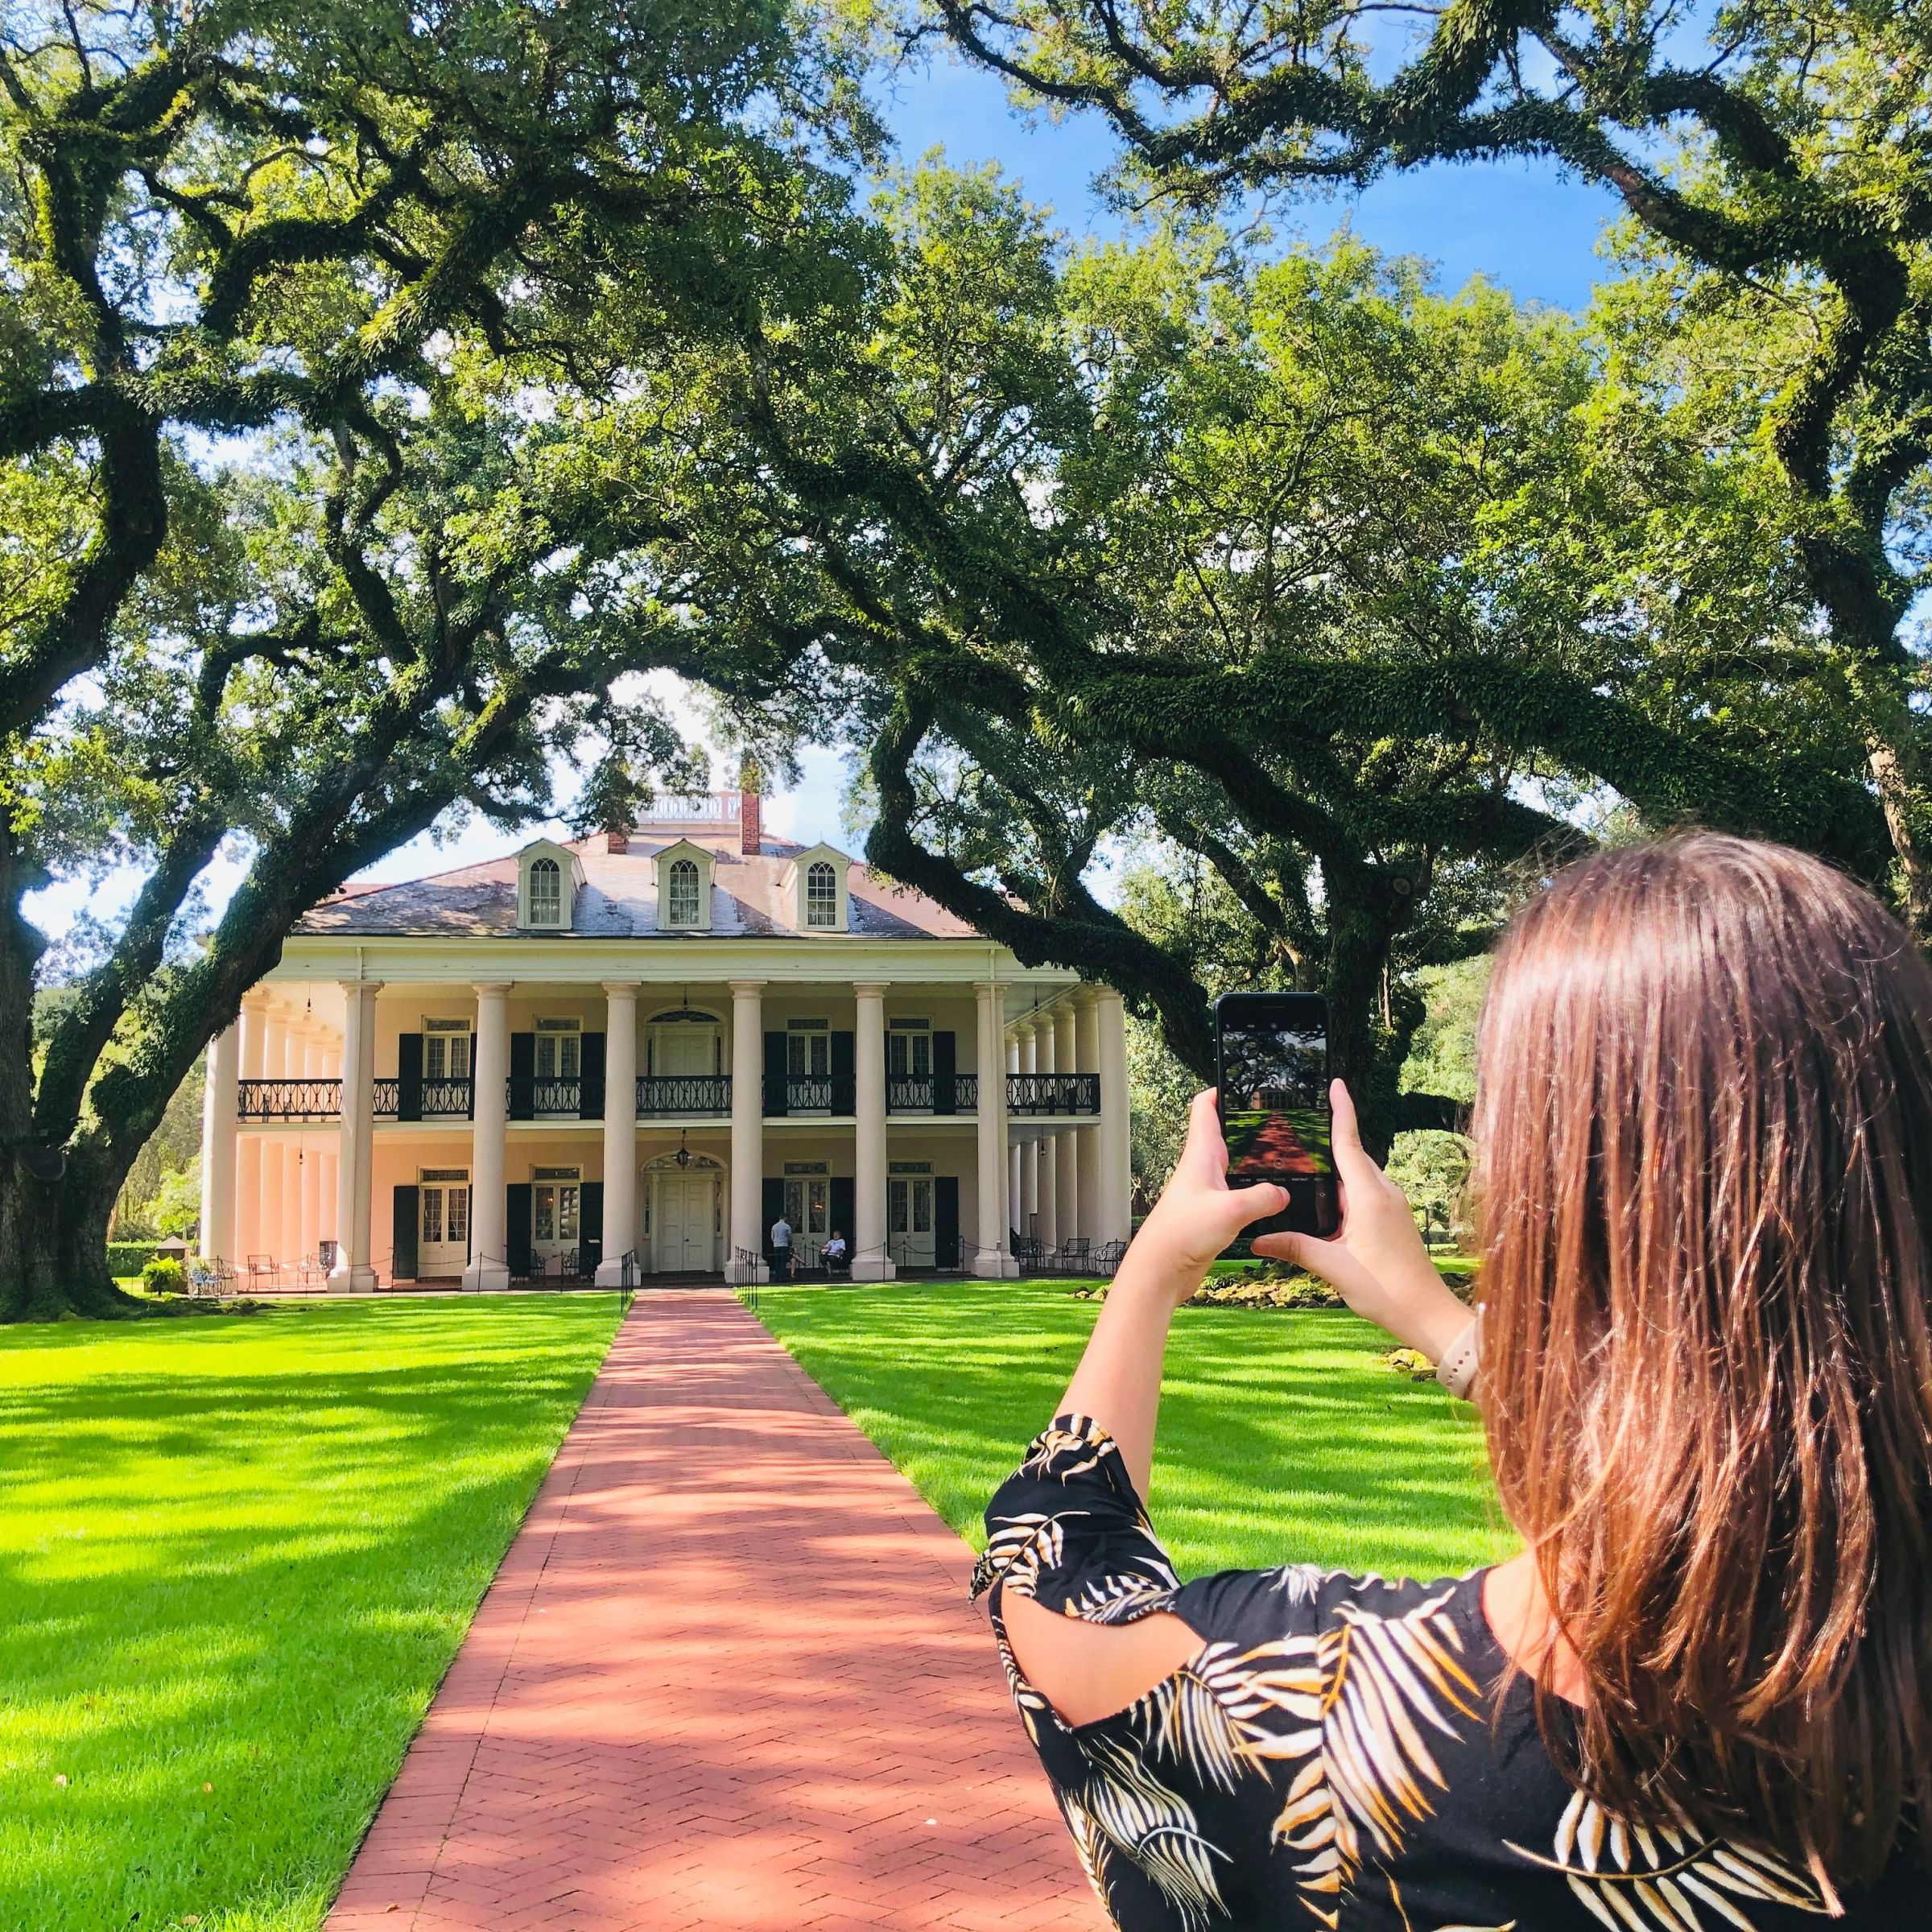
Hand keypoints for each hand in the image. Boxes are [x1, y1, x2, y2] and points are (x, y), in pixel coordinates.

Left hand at [1127, 1090, 1286, 1296]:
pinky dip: (1252, 1194)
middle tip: (1270, 1118)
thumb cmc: (1180, 1234)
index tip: (1238, 1080)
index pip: (1204, 1109)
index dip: (1219, 1090)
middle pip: (1222, 1136)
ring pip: (1231, 1167)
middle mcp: (1201, 1169)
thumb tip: (1282, 1193)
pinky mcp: (1210, 1214)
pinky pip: (1235, 1196)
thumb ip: (1262, 1197)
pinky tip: (1270, 1202)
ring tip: (1278, 1157)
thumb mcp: (1231, 1210)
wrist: (1161, 1270)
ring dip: (1250, 1162)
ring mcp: (1205, 1192)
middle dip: (1244, 1125)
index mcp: (1200, 1156)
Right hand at [1252, 1080, 1472, 1362]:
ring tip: (1302, 1167)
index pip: (1350, 1142)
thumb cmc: (1387, 1289)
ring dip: (1334, 1171)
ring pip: (1358, 1177)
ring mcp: (1392, 1206)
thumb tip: (1257, 1240)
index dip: (1342, 1111)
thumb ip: (1295, 1247)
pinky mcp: (1393, 1220)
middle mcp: (1384, 1193)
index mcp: (1370, 1196)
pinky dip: (1344, 1191)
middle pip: (1352, 1156)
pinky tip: (1324, 1205)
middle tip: (1295, 1131)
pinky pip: (1365, 1194)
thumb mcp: (1333, 1267)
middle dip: (1327, 1141)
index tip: (1335, 1084)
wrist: (1426, 1314)